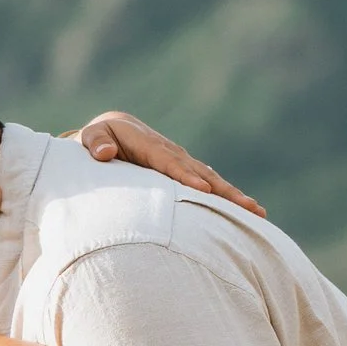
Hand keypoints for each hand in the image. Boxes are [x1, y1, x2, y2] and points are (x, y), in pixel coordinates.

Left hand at [77, 110, 264, 217]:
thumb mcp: (90, 137)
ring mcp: (179, 161)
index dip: (186, 176)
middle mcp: (170, 151)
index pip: (169, 162)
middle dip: (224, 190)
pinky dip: (224, 196)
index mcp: (148, 143)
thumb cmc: (97, 139)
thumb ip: (95, 142)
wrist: (110, 133)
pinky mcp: (183, 171)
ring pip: (209, 179)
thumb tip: (105, 153)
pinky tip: (243, 211)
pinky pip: (206, 183)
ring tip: (256, 212)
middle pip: (200, 172)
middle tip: (248, 206)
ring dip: (232, 195)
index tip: (204, 190)